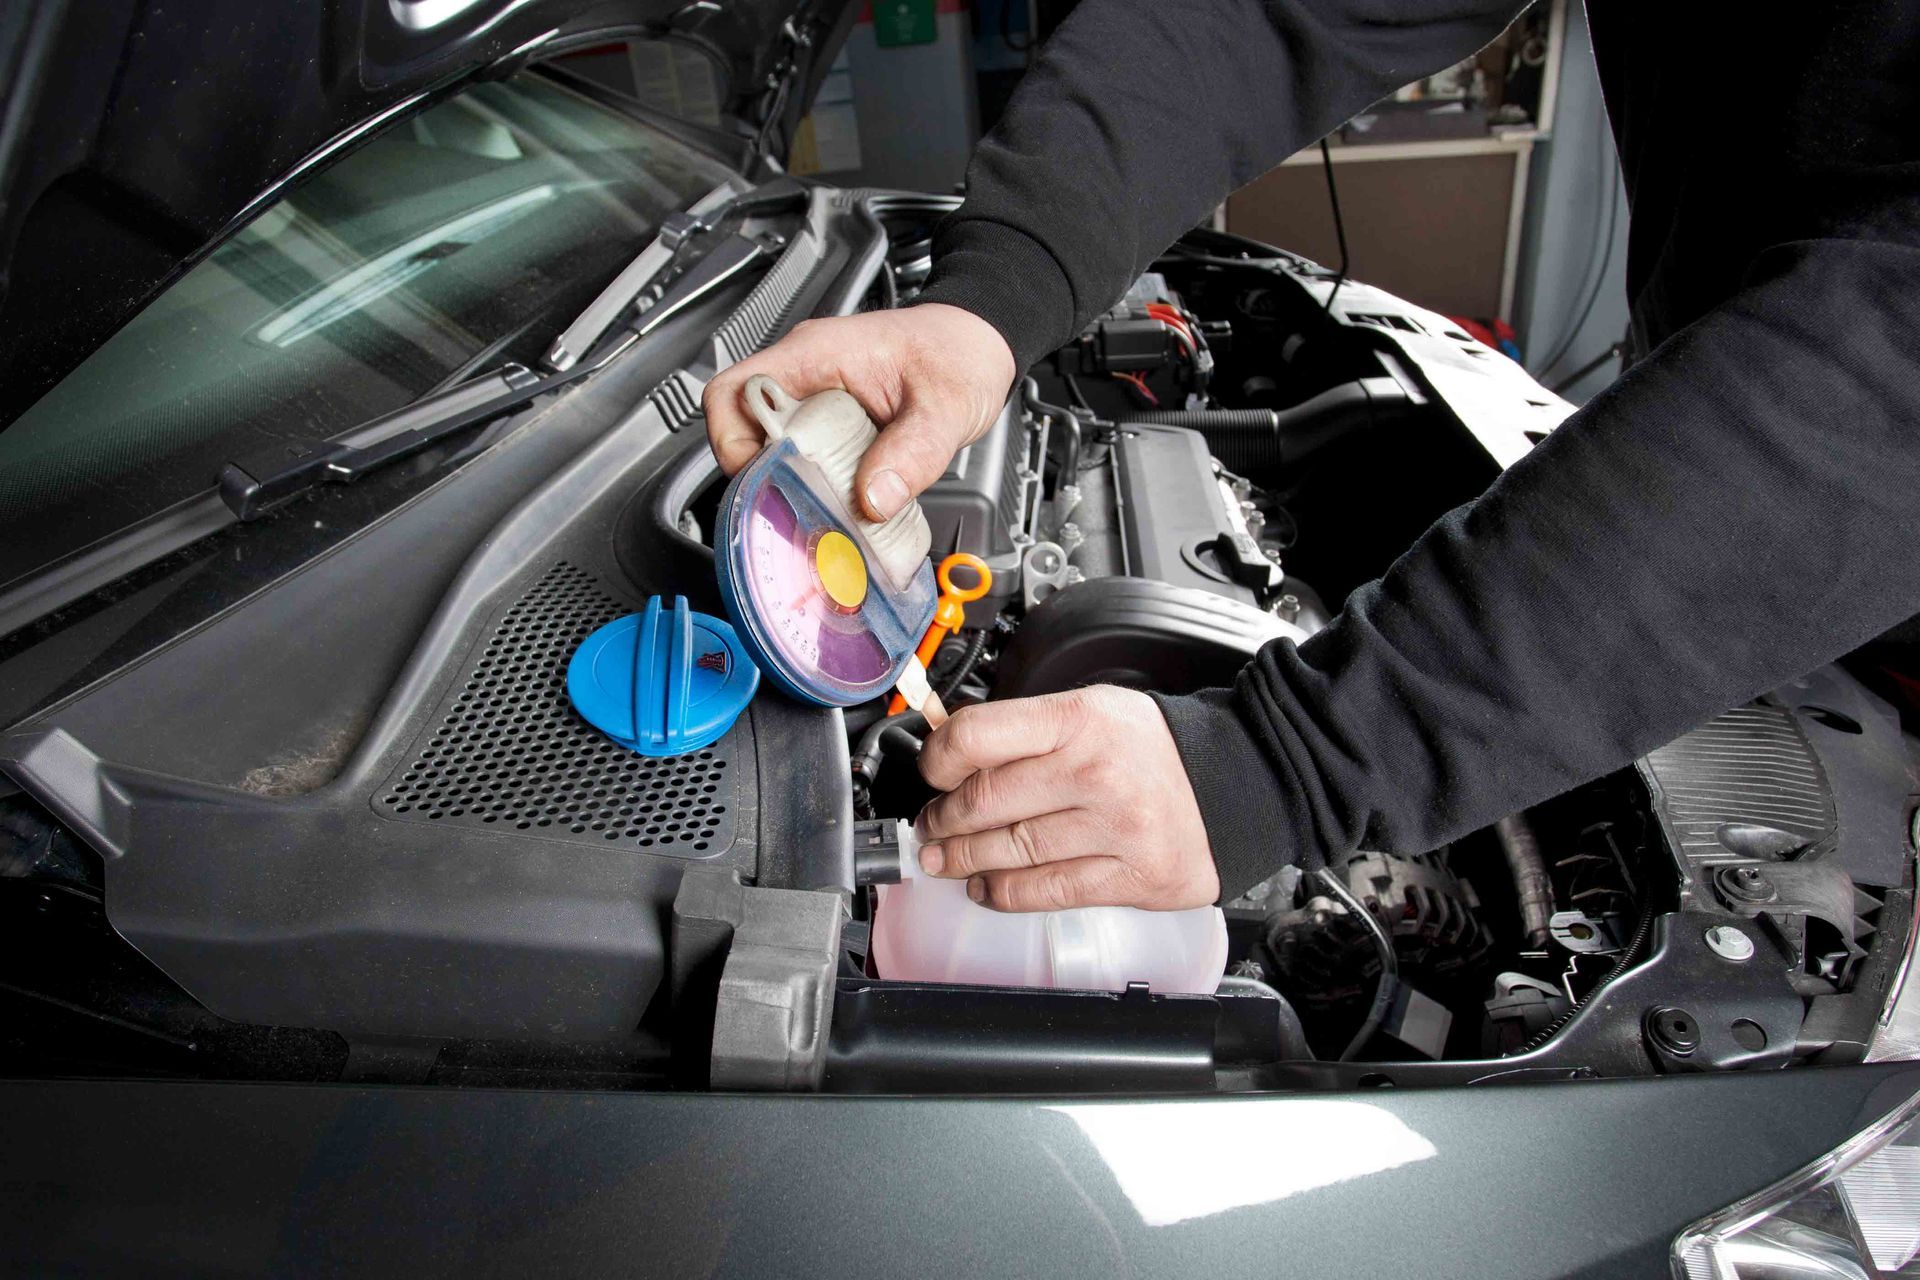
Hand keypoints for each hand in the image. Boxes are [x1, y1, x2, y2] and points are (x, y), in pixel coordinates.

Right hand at [702, 304, 1015, 519]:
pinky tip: (843, 502)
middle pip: (745, 429)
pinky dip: (816, 483)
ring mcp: (815, 396)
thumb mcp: (947, 407)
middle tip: (798, 510)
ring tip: (823, 511)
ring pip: (773, 448)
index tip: (764, 483)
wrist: (978, 344)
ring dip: (791, 484)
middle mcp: (805, 373)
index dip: (732, 444)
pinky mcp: (830, 420)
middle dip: (764, 477)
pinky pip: (805, 455)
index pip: (733, 393)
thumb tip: (874, 501)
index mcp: (816, 354)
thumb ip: (914, 453)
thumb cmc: (959, 354)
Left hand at [915, 686, 1221, 911]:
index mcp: (1079, 720)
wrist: (1236, 783)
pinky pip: (1048, 891)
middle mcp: (1095, 772)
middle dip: (943, 819)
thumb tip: (954, 754)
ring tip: (945, 859)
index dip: (937, 759)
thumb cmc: (1155, 748)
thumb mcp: (1092, 710)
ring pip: (1011, 850)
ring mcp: (1115, 828)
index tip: (930, 772)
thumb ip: (1028, 730)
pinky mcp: (1131, 876)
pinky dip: (1005, 893)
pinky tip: (986, 887)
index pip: (978, 736)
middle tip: (931, 825)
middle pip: (986, 801)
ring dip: (963, 859)